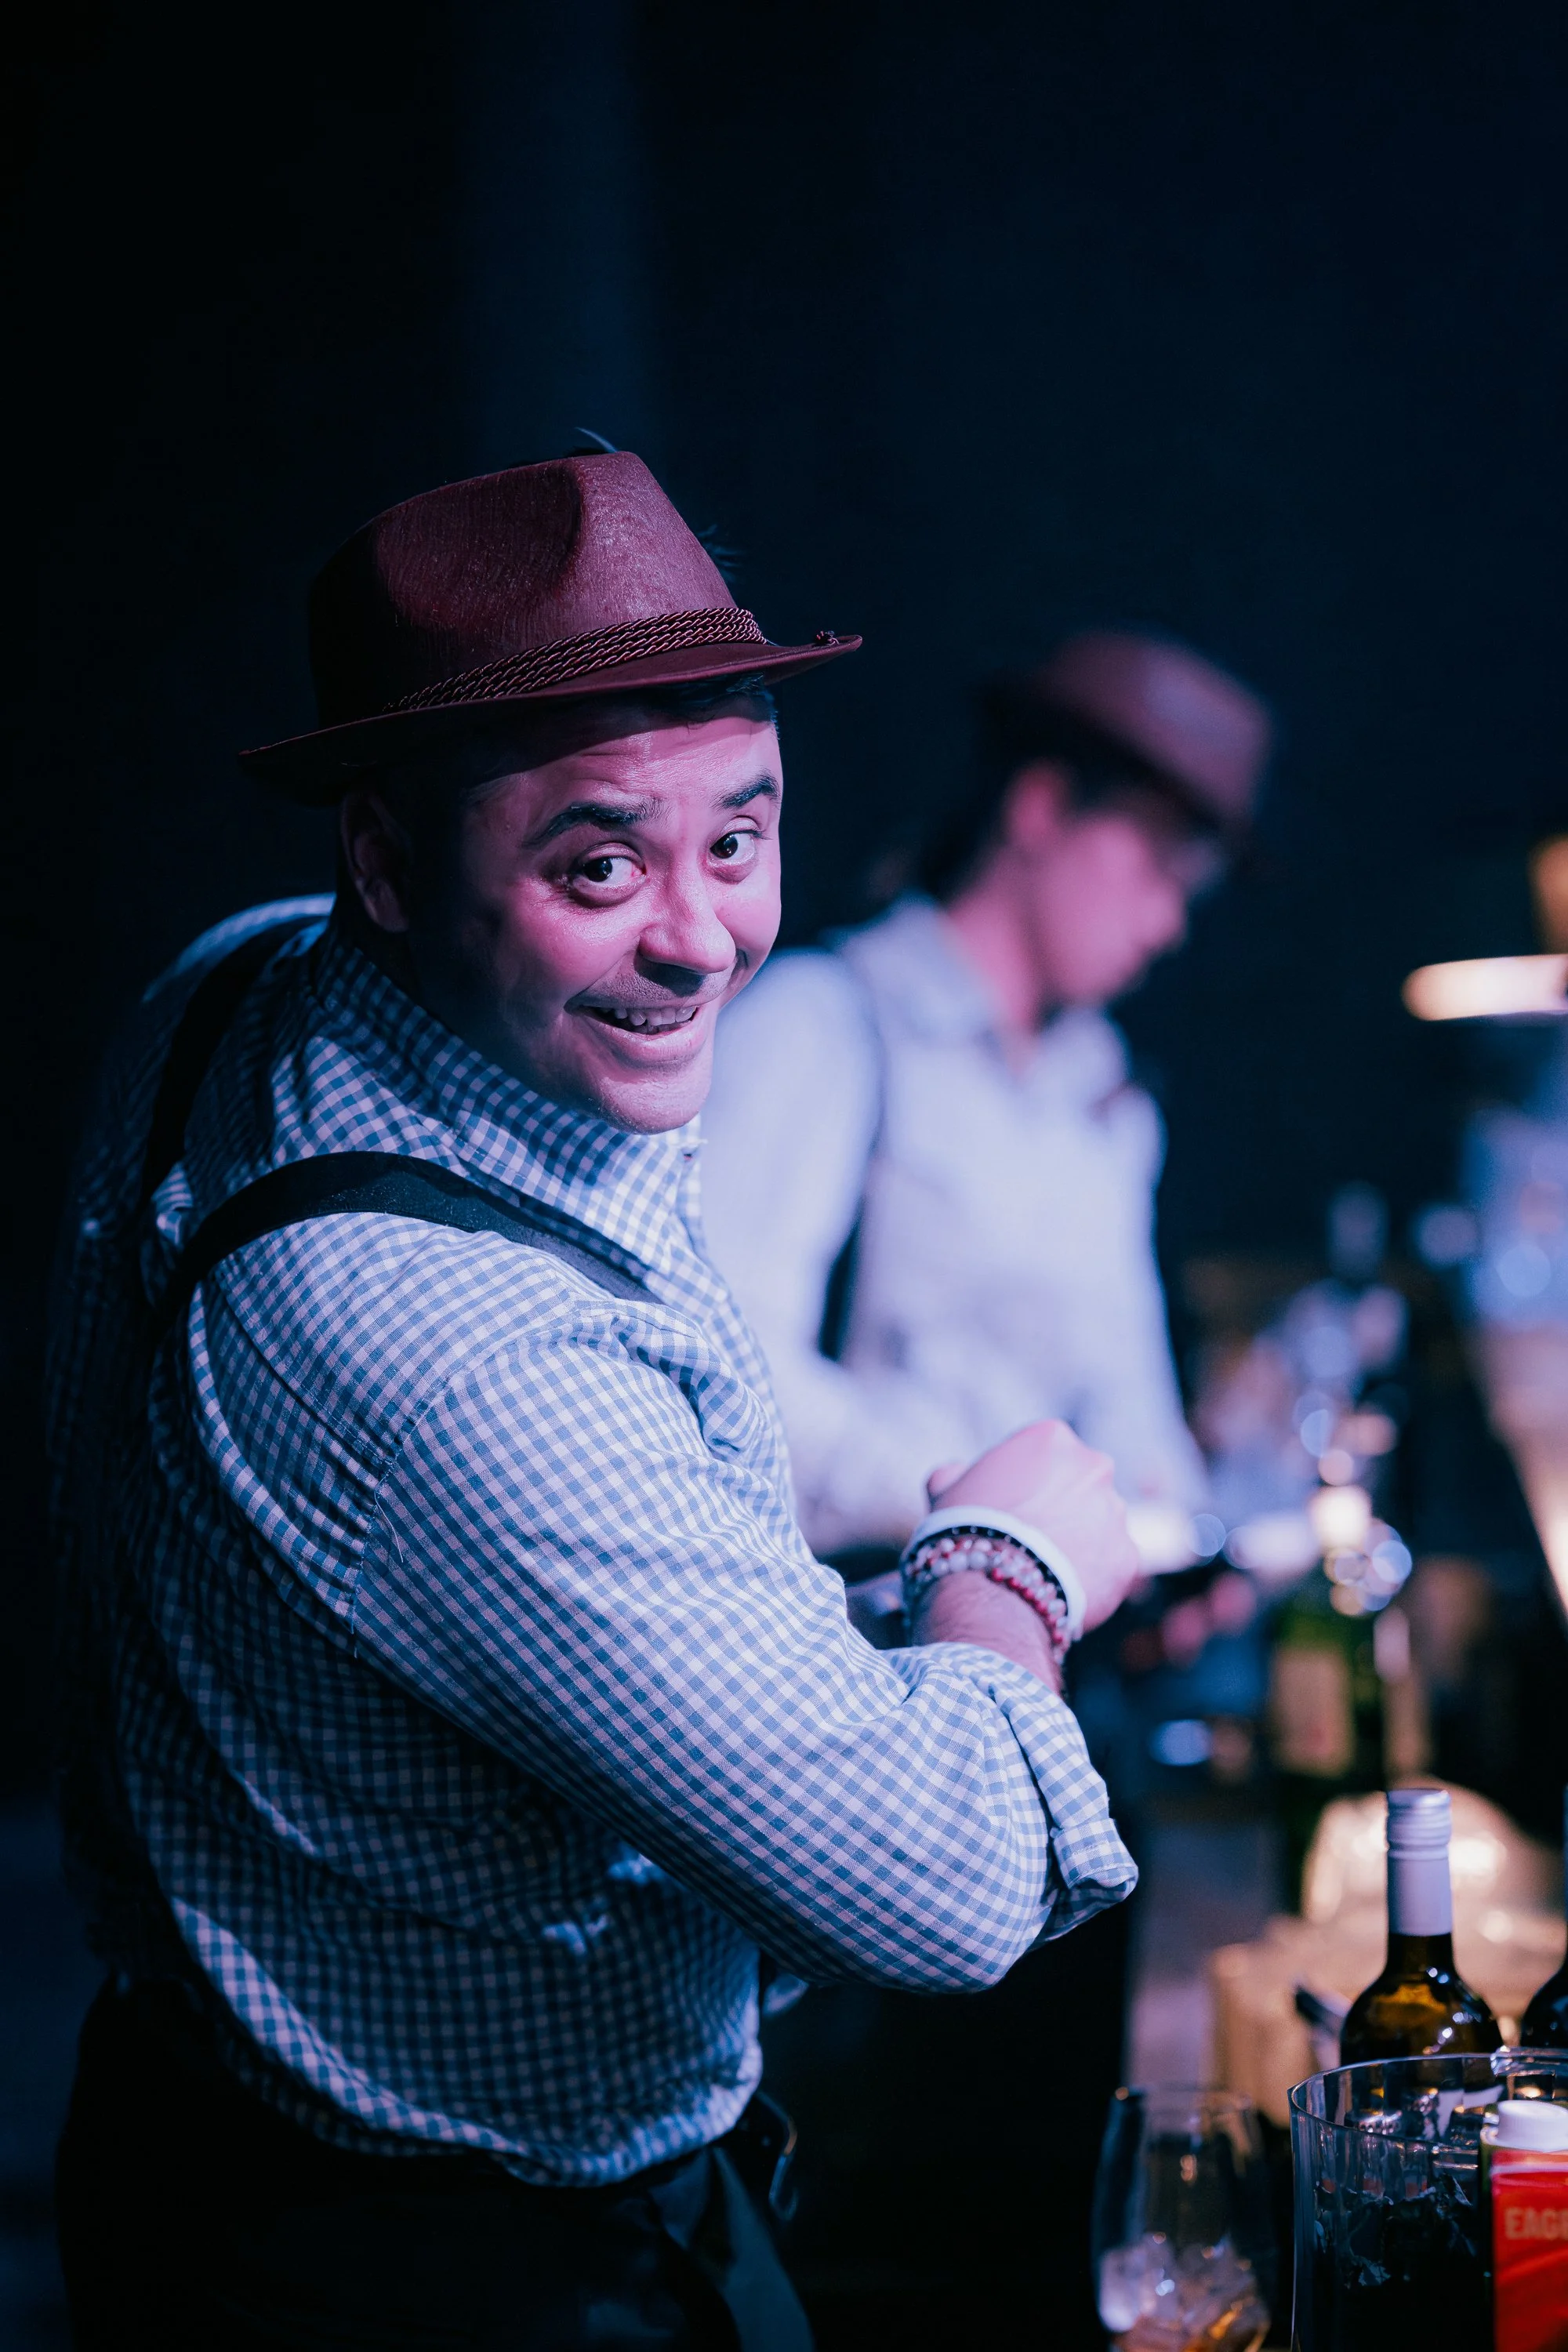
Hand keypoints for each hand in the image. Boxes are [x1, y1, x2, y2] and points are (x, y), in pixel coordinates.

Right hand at [923, 1420, 1139, 1634]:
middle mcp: (1094, 1466)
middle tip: (1029, 1539)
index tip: (1008, 1508)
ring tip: (1042, 1569)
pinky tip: (1059, 1588)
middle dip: (1059, 1507)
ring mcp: (1115, 1511)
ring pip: (1097, 1525)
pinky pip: (1109, 1564)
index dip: (1023, 1483)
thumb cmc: (963, 1533)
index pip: (1044, 1454)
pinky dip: (1090, 1576)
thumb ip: (961, 1474)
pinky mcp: (1128, 1556)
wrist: (992, 1591)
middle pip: (1078, 1485)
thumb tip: (956, 1474)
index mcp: (1052, 1438)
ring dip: (1078, 1541)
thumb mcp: (947, 1490)